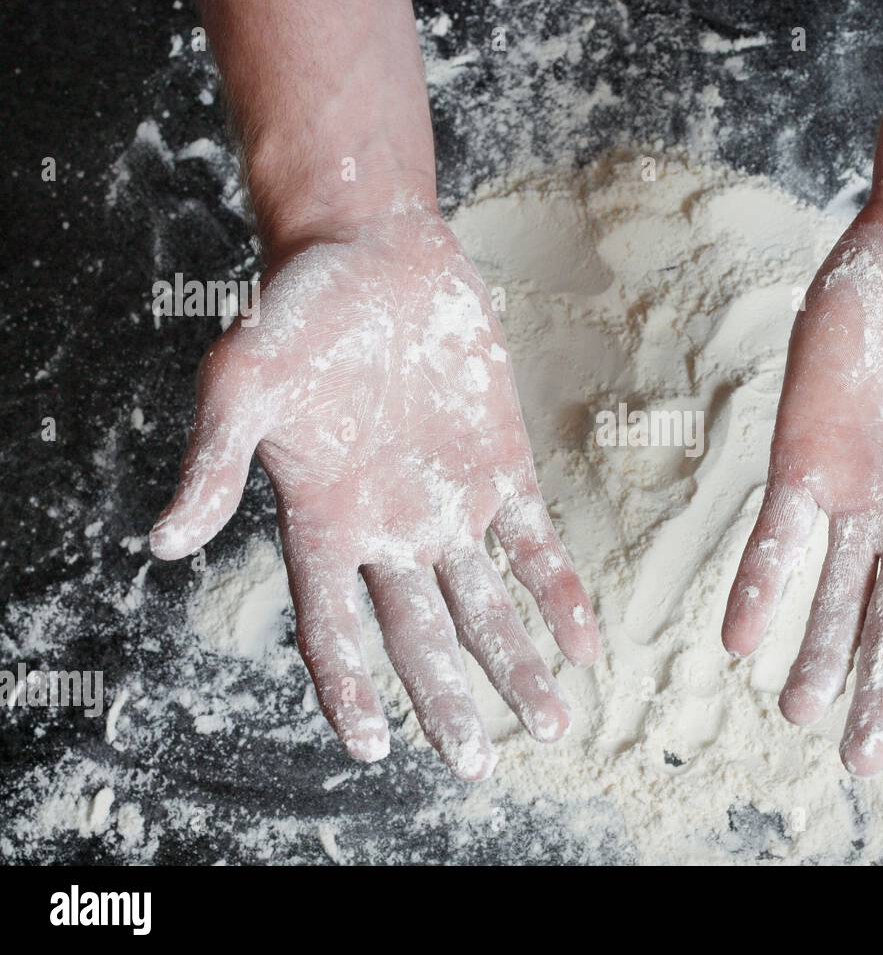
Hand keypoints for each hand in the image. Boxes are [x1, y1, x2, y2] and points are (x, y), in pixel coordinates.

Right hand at [150, 202, 599, 779]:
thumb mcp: (243, 378)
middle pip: (421, 638)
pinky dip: (559, 591)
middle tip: (481, 764)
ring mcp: (449, 504)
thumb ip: (213, 459)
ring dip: (517, 662)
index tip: (374, 745)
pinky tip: (586, 640)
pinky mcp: (501, 468)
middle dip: (450, 700)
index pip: (332, 628)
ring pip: (486, 605)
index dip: (349, 687)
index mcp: (324, 522)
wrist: (374, 253)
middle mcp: (389, 530)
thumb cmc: (297, 311)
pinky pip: (533, 544)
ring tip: (554, 719)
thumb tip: (160, 541)